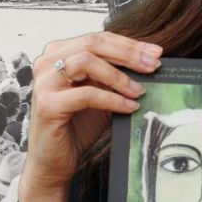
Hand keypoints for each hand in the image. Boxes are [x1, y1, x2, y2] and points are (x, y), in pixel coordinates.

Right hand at [23, 31, 161, 198]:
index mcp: (58, 54)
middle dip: (128, 53)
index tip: (156, 52)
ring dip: (119, 76)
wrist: (54, 162)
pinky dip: (112, 99)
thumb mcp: (101, 94)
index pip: (98, 38)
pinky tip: (130, 107)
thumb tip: (150, 63)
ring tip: (139, 90)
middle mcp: (47, 62)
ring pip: (86, 62)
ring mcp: (45, 82)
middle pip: (93, 43)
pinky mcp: (48, 104)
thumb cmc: (76, 127)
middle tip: (153, 66)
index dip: (129, 44)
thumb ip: (115, 77)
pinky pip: (87, 94)